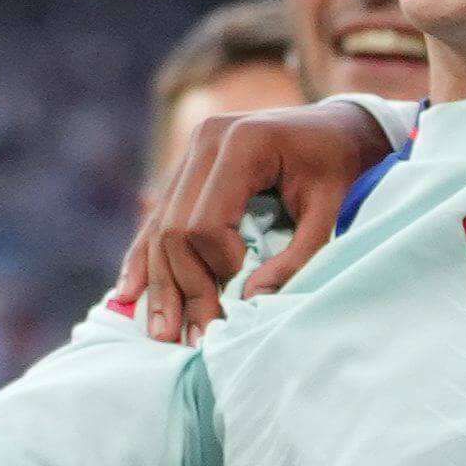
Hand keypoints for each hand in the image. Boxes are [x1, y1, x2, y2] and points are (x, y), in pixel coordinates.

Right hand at [127, 97, 394, 342]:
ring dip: (159, 283)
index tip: (244, 280)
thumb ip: (298, 256)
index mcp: (240, 143)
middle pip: (173, 229)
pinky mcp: (185, 166)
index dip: (218, 263)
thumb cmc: (336, 167)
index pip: (204, 222)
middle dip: (182, 287)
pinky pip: (157, 217)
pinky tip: (129, 292)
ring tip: (161, 332)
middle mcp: (204, 140)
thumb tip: (252, 300)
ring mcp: (190, 151)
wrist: (333, 126)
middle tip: (192, 339)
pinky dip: (144, 258)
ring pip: (159, 228)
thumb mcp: (329, 209)